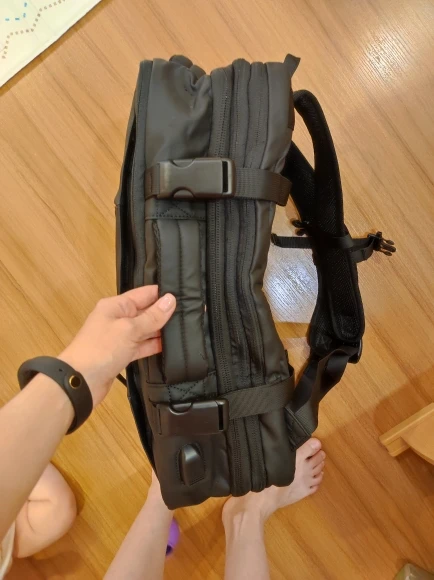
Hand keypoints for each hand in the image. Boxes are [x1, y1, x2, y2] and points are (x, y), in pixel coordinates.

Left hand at [60, 286, 175, 405]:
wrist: (80, 382)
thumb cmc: (101, 349)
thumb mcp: (129, 329)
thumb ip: (152, 316)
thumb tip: (170, 300)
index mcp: (116, 305)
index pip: (144, 293)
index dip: (163, 293)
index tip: (185, 294)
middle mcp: (117, 318)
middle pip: (146, 311)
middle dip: (165, 312)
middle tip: (190, 313)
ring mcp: (119, 337)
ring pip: (145, 330)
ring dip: (161, 330)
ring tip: (186, 328)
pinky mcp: (122, 354)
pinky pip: (142, 346)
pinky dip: (154, 346)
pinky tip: (170, 346)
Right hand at [222, 439, 324, 524]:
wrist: (260, 501)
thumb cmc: (263, 477)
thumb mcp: (273, 458)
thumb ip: (287, 449)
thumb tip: (304, 442)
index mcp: (297, 459)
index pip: (312, 447)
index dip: (314, 443)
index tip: (313, 440)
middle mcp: (305, 470)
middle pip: (318, 459)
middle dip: (318, 453)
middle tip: (316, 450)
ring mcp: (306, 482)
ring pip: (319, 471)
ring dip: (320, 465)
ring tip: (318, 461)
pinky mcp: (304, 493)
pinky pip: (316, 484)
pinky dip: (318, 478)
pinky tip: (315, 476)